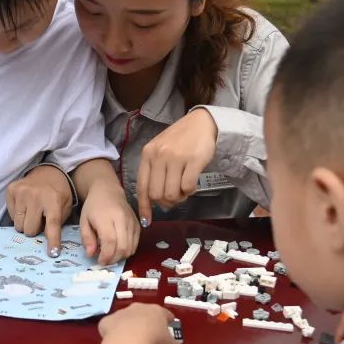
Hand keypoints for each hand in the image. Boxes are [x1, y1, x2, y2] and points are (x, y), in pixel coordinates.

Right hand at [6, 165, 72, 255]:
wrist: (49, 172)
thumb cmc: (59, 193)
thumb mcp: (65, 207)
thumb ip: (58, 224)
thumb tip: (51, 248)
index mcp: (53, 200)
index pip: (52, 225)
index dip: (52, 240)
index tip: (53, 253)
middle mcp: (35, 195)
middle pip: (30, 230)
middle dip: (35, 229)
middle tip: (40, 220)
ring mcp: (21, 192)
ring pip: (18, 225)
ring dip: (26, 223)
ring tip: (33, 213)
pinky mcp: (11, 190)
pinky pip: (11, 216)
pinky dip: (18, 215)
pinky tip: (26, 206)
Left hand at [80, 179, 139, 264]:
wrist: (109, 191)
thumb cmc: (94, 206)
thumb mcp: (84, 221)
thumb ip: (87, 238)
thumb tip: (91, 254)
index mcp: (106, 217)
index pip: (110, 241)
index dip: (106, 255)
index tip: (100, 261)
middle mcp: (122, 219)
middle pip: (123, 246)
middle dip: (114, 258)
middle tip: (106, 261)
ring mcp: (132, 221)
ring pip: (131, 246)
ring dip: (121, 256)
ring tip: (112, 255)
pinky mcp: (137, 223)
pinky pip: (136, 242)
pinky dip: (128, 249)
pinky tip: (119, 248)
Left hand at [98, 304, 201, 343]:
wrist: (129, 343)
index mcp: (157, 312)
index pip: (164, 314)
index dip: (166, 319)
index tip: (168, 324)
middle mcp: (139, 308)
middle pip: (144, 312)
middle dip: (146, 320)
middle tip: (149, 333)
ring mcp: (121, 313)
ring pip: (125, 317)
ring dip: (128, 324)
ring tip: (130, 337)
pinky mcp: (106, 322)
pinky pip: (109, 325)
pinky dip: (110, 331)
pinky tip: (113, 340)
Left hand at [136, 109, 216, 224]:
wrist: (201, 123)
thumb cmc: (179, 140)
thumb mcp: (159, 151)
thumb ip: (154, 172)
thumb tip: (152, 201)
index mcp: (147, 155)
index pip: (142, 187)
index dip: (144, 207)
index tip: (147, 221)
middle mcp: (159, 156)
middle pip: (157, 195)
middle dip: (166, 202)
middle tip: (175, 196)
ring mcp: (176, 158)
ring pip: (171, 194)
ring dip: (179, 197)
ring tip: (184, 188)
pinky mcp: (193, 160)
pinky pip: (188, 187)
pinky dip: (190, 191)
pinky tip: (192, 183)